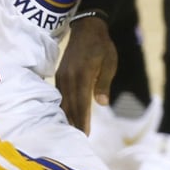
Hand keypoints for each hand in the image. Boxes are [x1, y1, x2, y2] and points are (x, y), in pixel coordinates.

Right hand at [55, 16, 116, 134]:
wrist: (87, 29)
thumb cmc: (102, 46)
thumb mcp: (110, 63)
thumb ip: (104, 83)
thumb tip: (101, 104)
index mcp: (83, 74)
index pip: (82, 102)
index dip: (83, 120)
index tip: (85, 135)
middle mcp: (69, 77)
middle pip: (70, 105)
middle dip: (74, 123)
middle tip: (77, 140)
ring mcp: (62, 75)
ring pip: (63, 101)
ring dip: (67, 116)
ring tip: (72, 131)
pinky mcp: (59, 74)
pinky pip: (60, 94)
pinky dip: (63, 106)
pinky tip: (66, 115)